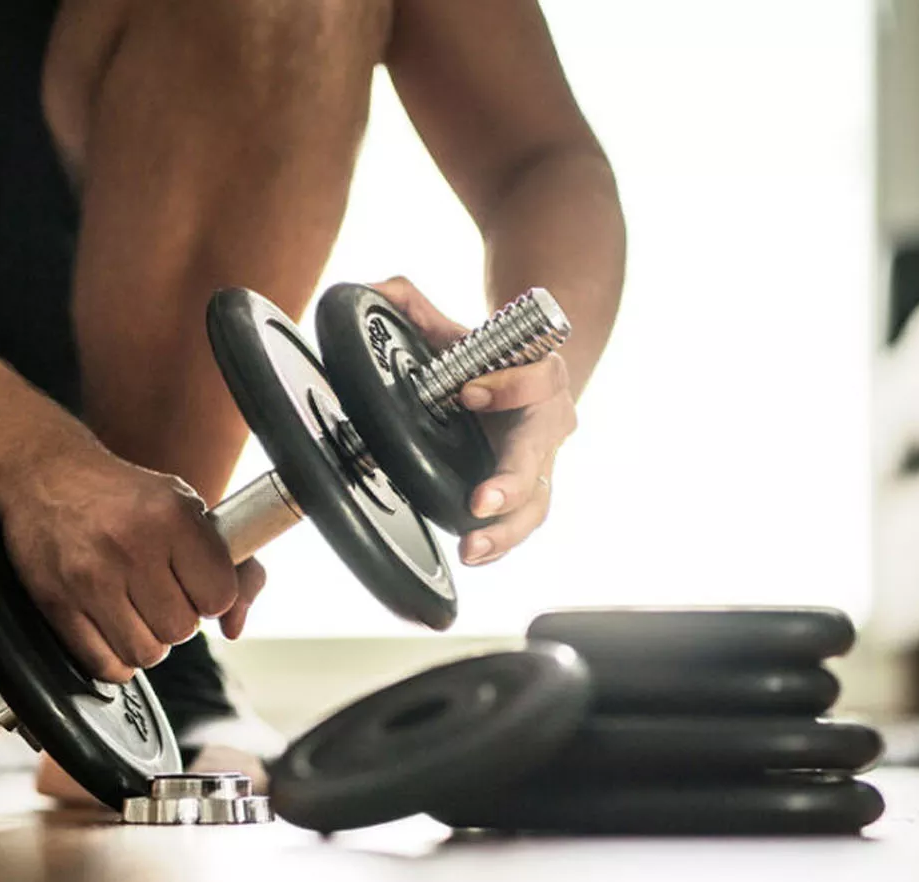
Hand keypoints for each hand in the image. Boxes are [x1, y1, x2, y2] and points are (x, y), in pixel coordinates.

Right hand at [0, 437, 264, 682]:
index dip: (213, 596)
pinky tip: (115, 629)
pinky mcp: (56, 602)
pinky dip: (117, 658)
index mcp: (170, 516)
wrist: (46, 475)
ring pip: (145, 653)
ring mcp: (89, 578)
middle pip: (181, 630)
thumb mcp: (188, 510)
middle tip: (163, 594)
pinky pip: (104, 665)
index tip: (198, 583)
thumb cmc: (125, 496)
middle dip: (179, 618)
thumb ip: (234, 566)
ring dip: (148, 640)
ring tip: (138, 611)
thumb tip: (236, 629)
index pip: (219, 596)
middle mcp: (130, 546)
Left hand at [373, 277, 576, 565]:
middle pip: (538, 453)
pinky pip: (524, 523)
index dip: (505, 385)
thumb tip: (370, 290)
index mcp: (539, 374)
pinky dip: (502, 541)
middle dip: (511, 480)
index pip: (536, 379)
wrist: (526, 384)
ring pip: (537, 500)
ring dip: (507, 528)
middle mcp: (548, 422)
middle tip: (481, 502)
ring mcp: (541, 463)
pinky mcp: (529, 493)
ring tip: (473, 547)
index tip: (466, 391)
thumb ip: (412, 306)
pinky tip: (475, 554)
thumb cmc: (487, 362)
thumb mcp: (454, 333)